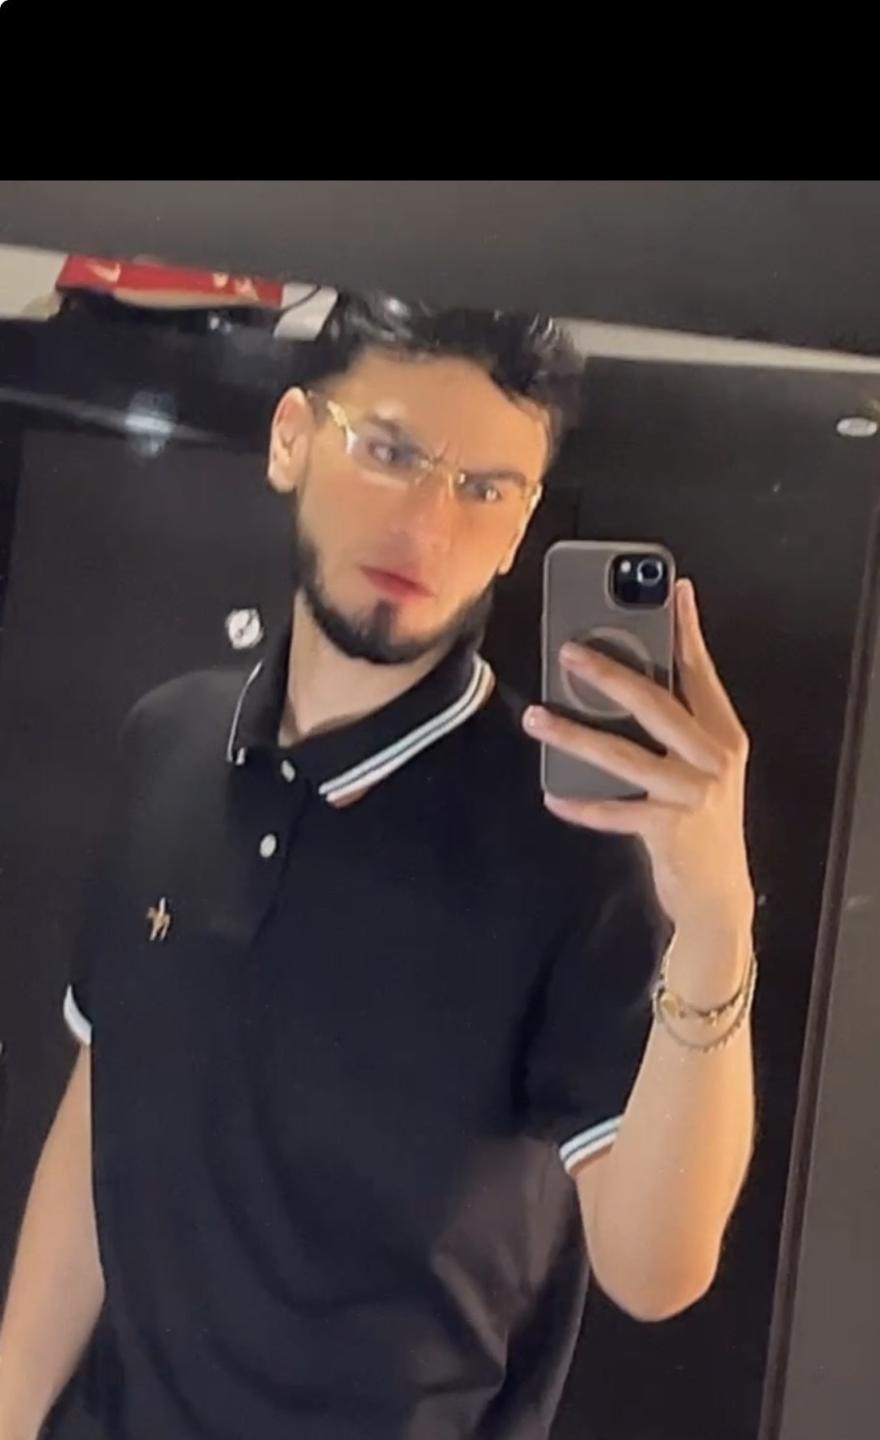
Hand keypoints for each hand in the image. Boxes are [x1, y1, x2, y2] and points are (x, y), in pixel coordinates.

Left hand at [523, 579, 753, 941]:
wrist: (717, 896)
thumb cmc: (699, 821)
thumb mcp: (698, 767)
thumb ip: (672, 726)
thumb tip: (621, 677)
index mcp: (723, 734)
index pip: (701, 672)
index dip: (686, 630)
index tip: (675, 591)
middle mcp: (713, 760)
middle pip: (656, 705)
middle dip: (610, 674)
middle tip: (568, 652)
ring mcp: (692, 796)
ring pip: (624, 757)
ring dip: (575, 736)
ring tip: (536, 717)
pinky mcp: (668, 831)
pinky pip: (614, 813)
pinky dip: (582, 805)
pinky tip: (552, 795)